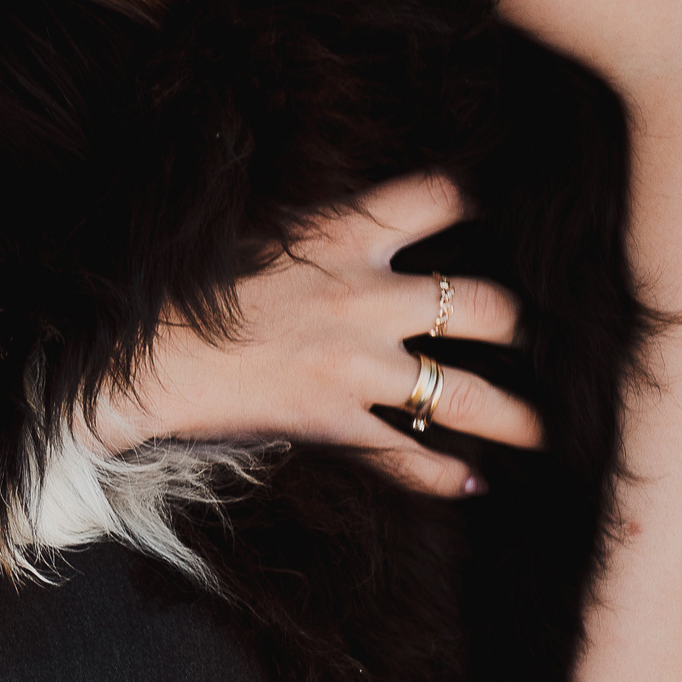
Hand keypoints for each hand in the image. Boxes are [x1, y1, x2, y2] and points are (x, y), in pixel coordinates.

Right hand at [92, 172, 543, 495]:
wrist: (138, 358)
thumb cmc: (185, 289)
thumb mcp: (260, 233)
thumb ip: (322, 228)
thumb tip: (368, 221)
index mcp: (344, 236)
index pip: (441, 199)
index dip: (476, 201)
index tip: (493, 211)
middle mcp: (366, 299)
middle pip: (481, 304)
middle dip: (515, 325)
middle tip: (527, 338)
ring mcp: (355, 368)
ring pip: (464, 395)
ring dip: (514, 419)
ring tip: (542, 433)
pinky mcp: (334, 424)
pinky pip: (408, 456)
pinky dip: (444, 474)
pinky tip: (471, 482)